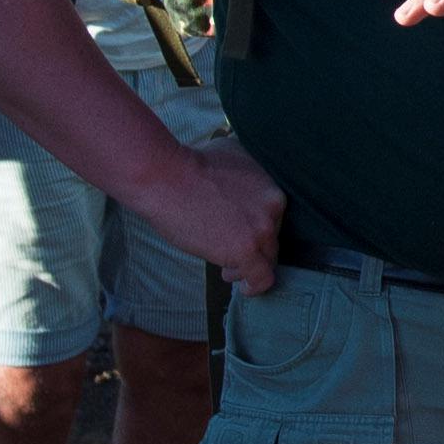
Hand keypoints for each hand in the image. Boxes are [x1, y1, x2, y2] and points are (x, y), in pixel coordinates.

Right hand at [141, 139, 286, 290]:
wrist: (168, 178)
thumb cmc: (189, 165)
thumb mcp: (232, 154)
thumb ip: (248, 169)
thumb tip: (246, 177)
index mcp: (272, 184)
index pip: (274, 217)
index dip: (256, 228)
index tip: (240, 234)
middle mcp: (275, 204)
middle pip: (272, 237)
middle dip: (251, 247)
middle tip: (229, 253)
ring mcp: (263, 228)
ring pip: (267, 258)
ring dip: (247, 266)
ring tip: (228, 270)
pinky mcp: (247, 249)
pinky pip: (262, 278)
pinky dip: (254, 287)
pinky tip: (243, 288)